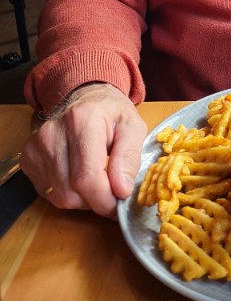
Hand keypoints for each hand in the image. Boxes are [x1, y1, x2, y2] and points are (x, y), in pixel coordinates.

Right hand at [19, 83, 147, 218]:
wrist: (85, 97)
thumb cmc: (111, 113)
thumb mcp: (133, 127)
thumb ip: (129, 157)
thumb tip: (121, 190)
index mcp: (83, 121)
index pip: (86, 178)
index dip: (104, 200)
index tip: (118, 204)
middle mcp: (53, 133)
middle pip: (71, 192)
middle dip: (95, 201)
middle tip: (110, 190)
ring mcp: (36, 146)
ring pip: (59, 197)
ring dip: (82, 199)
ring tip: (95, 179)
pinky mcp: (28, 157)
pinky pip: (48, 193)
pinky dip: (67, 193)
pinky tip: (78, 175)